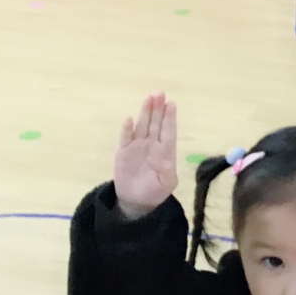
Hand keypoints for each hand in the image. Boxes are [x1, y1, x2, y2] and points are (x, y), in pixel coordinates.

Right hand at [114, 93, 178, 219]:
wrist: (137, 201)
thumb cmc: (155, 190)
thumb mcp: (166, 183)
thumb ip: (167, 171)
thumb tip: (166, 157)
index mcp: (165, 151)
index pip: (168, 131)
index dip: (170, 118)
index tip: (172, 104)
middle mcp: (152, 144)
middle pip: (155, 124)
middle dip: (157, 109)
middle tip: (159, 93)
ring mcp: (137, 146)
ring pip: (142, 126)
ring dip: (145, 112)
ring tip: (148, 98)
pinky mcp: (123, 152)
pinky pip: (125, 138)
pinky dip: (127, 129)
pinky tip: (129, 119)